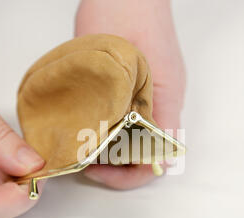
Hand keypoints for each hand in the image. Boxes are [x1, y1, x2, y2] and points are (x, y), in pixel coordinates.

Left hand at [75, 0, 185, 188]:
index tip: (95, 168)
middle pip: (140, 153)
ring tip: (78, 142)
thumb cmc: (129, 13)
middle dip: (111, 164)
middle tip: (80, 156)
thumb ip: (143, 109)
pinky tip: (82, 124)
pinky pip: (118, 118)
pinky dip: (101, 128)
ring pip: (127, 138)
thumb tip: (143, 155)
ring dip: (104, 147)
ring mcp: (143, 96)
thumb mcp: (134, 66)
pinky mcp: (128, 87)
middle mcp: (157, 104)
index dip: (127, 175)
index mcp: (165, 102)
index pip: (155, 159)